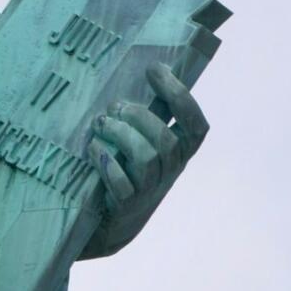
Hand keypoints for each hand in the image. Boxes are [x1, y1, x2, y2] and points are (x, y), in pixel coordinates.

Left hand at [78, 65, 207, 258]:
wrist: (110, 223)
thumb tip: (142, 67)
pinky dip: (106, 162)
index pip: (196, 127)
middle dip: (138, 117)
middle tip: (114, 106)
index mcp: (178, 153)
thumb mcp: (141, 143)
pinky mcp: (126, 206)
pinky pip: (122, 184)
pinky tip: (93, 149)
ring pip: (146, 159)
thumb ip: (146, 116)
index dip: (181, 96)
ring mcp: (149, 191)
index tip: (155, 69)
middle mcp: (169, 172)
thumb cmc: (125, 170)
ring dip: (121, 135)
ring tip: (101, 123)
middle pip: (166, 141)